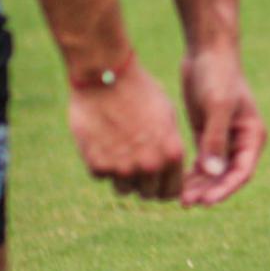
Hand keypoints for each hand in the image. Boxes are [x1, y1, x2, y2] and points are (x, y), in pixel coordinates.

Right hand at [67, 59, 184, 199]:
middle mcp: (149, 166)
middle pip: (147, 194)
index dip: (164, 186)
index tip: (157, 180)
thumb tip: (169, 169)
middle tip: (135, 163)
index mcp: (172, 154)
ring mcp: (122, 168)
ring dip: (121, 175)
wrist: (105, 76)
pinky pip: (101, 176)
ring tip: (118, 149)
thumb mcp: (166, 116)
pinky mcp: (97, 165)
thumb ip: (169, 147)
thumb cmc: (139, 90)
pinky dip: (100, 163)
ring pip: (123, 189)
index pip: (172, 192)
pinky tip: (101, 140)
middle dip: (143, 183)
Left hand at [180, 46, 265, 206]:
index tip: (205, 202)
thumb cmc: (217, 74)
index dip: (224, 190)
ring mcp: (223, 139)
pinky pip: (201, 162)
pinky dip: (191, 173)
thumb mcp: (217, 106)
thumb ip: (216, 139)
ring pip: (212, 172)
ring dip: (198, 186)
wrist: (206, 51)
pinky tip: (175, 182)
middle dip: (208, 191)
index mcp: (252, 136)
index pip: (242, 172)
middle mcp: (241, 141)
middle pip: (226, 177)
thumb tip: (213, 172)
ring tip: (178, 198)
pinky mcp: (207, 134)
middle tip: (186, 203)